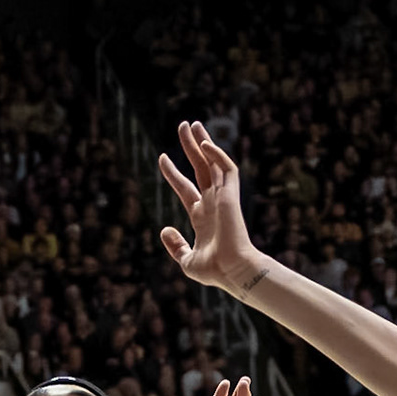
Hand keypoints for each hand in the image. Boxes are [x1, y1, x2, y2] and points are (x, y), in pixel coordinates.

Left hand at [159, 121, 264, 295]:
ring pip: (213, 162)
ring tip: (192, 124)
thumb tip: (164, 229)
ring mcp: (222, 197)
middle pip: (201, 167)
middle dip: (191, 147)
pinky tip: (204, 144)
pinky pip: (226, 168)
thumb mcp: (186, 261)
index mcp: (201, 217)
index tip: (162, 158)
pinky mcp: (231, 195)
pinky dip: (217, 155)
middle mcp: (212, 203)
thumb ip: (175, 246)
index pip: (186, 188)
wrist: (234, 271)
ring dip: (203, 142)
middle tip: (184, 126)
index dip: (174, 173)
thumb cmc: (214, 270)